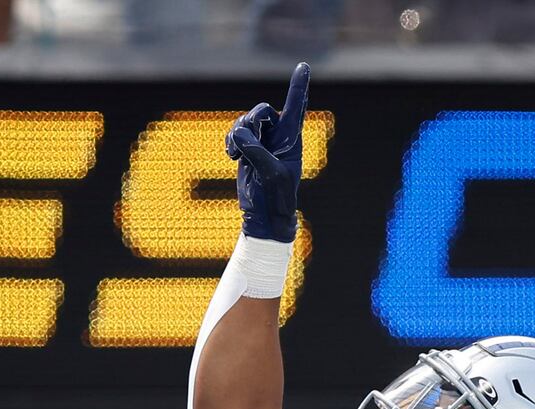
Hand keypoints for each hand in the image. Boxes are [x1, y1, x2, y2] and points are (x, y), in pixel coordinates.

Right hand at [226, 62, 309, 243]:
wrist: (265, 216)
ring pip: (244, 121)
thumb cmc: (276, 198)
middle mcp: (278, 136)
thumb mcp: (270, 174)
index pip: (296, 108)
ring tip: (236, 155)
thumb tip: (239, 134)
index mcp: (292, 139)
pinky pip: (234, 132)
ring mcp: (262, 141)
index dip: (299, 86)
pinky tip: (232, 156)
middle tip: (244, 144)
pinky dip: (230, 140)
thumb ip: (256, 151)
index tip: (304, 66)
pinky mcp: (247, 148)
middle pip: (261, 111)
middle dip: (250, 123)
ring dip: (237, 134)